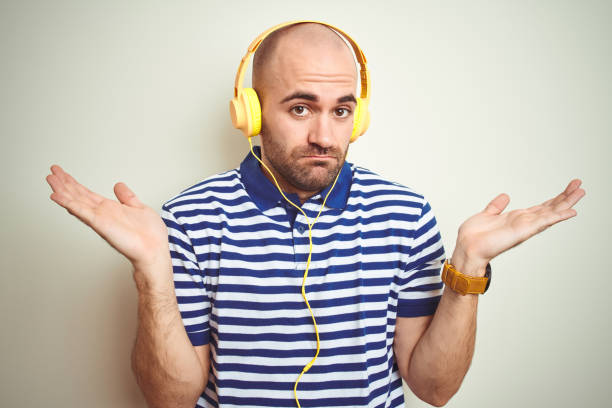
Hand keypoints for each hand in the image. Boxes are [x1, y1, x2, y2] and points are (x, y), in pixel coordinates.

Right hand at [46, 165, 169, 271]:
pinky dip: (69, 203)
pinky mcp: (100, 224)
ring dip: (62, 190)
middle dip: (64, 183)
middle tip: (52, 171)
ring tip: (50, 179)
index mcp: (110, 209)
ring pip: (76, 201)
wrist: (153, 250)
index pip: (87, 194)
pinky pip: (81, 212)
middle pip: (78, 195)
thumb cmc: (149, 235)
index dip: (75, 184)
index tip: (63, 174)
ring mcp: (100, 218)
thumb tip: (119, 185)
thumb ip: (127, 197)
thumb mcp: (139, 208)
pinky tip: (57, 195)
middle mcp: (102, 213)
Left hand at [452, 179, 584, 275]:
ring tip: (581, 192)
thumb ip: (496, 206)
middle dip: (565, 197)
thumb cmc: (474, 236)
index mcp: (517, 218)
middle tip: (579, 185)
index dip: (554, 198)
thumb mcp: (487, 215)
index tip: (567, 189)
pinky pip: (544, 221)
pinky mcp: (524, 231)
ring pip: (551, 212)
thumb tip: (505, 196)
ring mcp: (526, 227)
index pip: (541, 207)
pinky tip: (571, 211)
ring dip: (567, 203)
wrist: (467, 247)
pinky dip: (558, 216)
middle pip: (550, 208)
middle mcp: (524, 222)